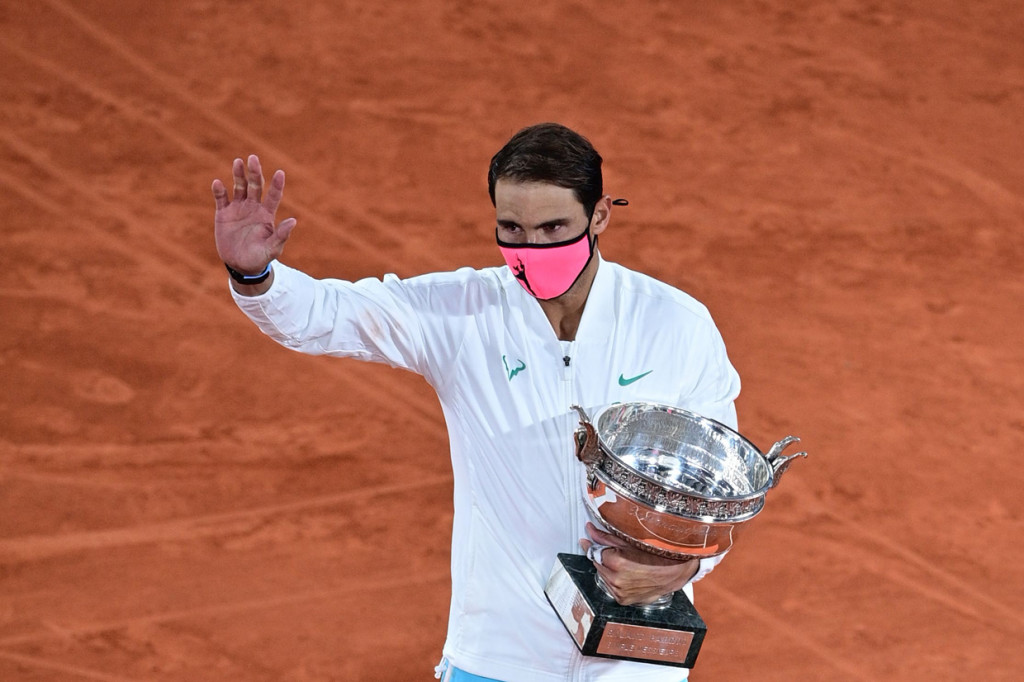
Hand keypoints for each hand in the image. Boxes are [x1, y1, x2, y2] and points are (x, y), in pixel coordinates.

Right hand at [212, 155, 295, 273]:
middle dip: (254, 172)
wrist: (241, 266)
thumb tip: (293, 221)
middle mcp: (253, 207)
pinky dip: (219, 191)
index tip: (280, 173)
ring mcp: (238, 209)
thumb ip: (281, 235)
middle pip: (255, 186)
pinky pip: (221, 199)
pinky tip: (217, 183)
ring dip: (238, 175)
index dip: (276, 185)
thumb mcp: (272, 249)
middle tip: (253, 158)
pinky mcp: (223, 214)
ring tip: (238, 162)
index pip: (273, 196)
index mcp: (267, 214)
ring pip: (239, 187)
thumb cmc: (260, 257)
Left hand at [579, 522, 698, 605]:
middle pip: (598, 564)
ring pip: (603, 576)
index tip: (587, 540)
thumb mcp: (630, 541)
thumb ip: (606, 537)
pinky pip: (611, 587)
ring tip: (624, 562)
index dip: (590, 545)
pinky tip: (626, 573)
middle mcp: (616, 580)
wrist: (676, 571)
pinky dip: (614, 579)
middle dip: (602, 556)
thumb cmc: (658, 554)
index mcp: (617, 563)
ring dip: (608, 568)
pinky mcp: (624, 600)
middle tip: (613, 550)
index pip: (594, 553)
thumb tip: (590, 530)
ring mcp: (620, 592)